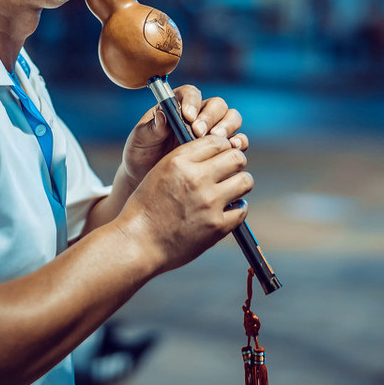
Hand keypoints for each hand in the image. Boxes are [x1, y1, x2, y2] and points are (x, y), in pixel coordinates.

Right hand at [117, 134, 252, 272]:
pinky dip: (237, 209)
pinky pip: (242, 209)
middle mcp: (196, 178)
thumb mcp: (159, 172)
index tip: (223, 153)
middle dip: (236, 162)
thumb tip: (215, 154)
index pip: (217, 141)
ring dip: (240, 183)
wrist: (137, 243)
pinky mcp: (217, 226)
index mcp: (179, 161)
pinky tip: (229, 209)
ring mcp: (209, 203)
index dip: (223, 146)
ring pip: (245, 181)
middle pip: (236, 157)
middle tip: (232, 171)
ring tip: (232, 189)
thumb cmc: (145, 208)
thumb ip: (186, 161)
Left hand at [121, 84, 245, 189]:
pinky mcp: (221, 148)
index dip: (192, 102)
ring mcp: (212, 130)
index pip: (190, 94)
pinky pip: (237, 139)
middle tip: (200, 133)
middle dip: (211, 117)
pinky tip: (233, 149)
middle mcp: (198, 114)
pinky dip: (239, 142)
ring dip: (228, 127)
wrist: (147, 177)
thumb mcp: (139, 139)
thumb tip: (162, 116)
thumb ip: (150, 128)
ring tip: (218, 140)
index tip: (187, 116)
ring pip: (231, 118)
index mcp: (177, 104)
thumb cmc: (141, 153)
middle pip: (216, 104)